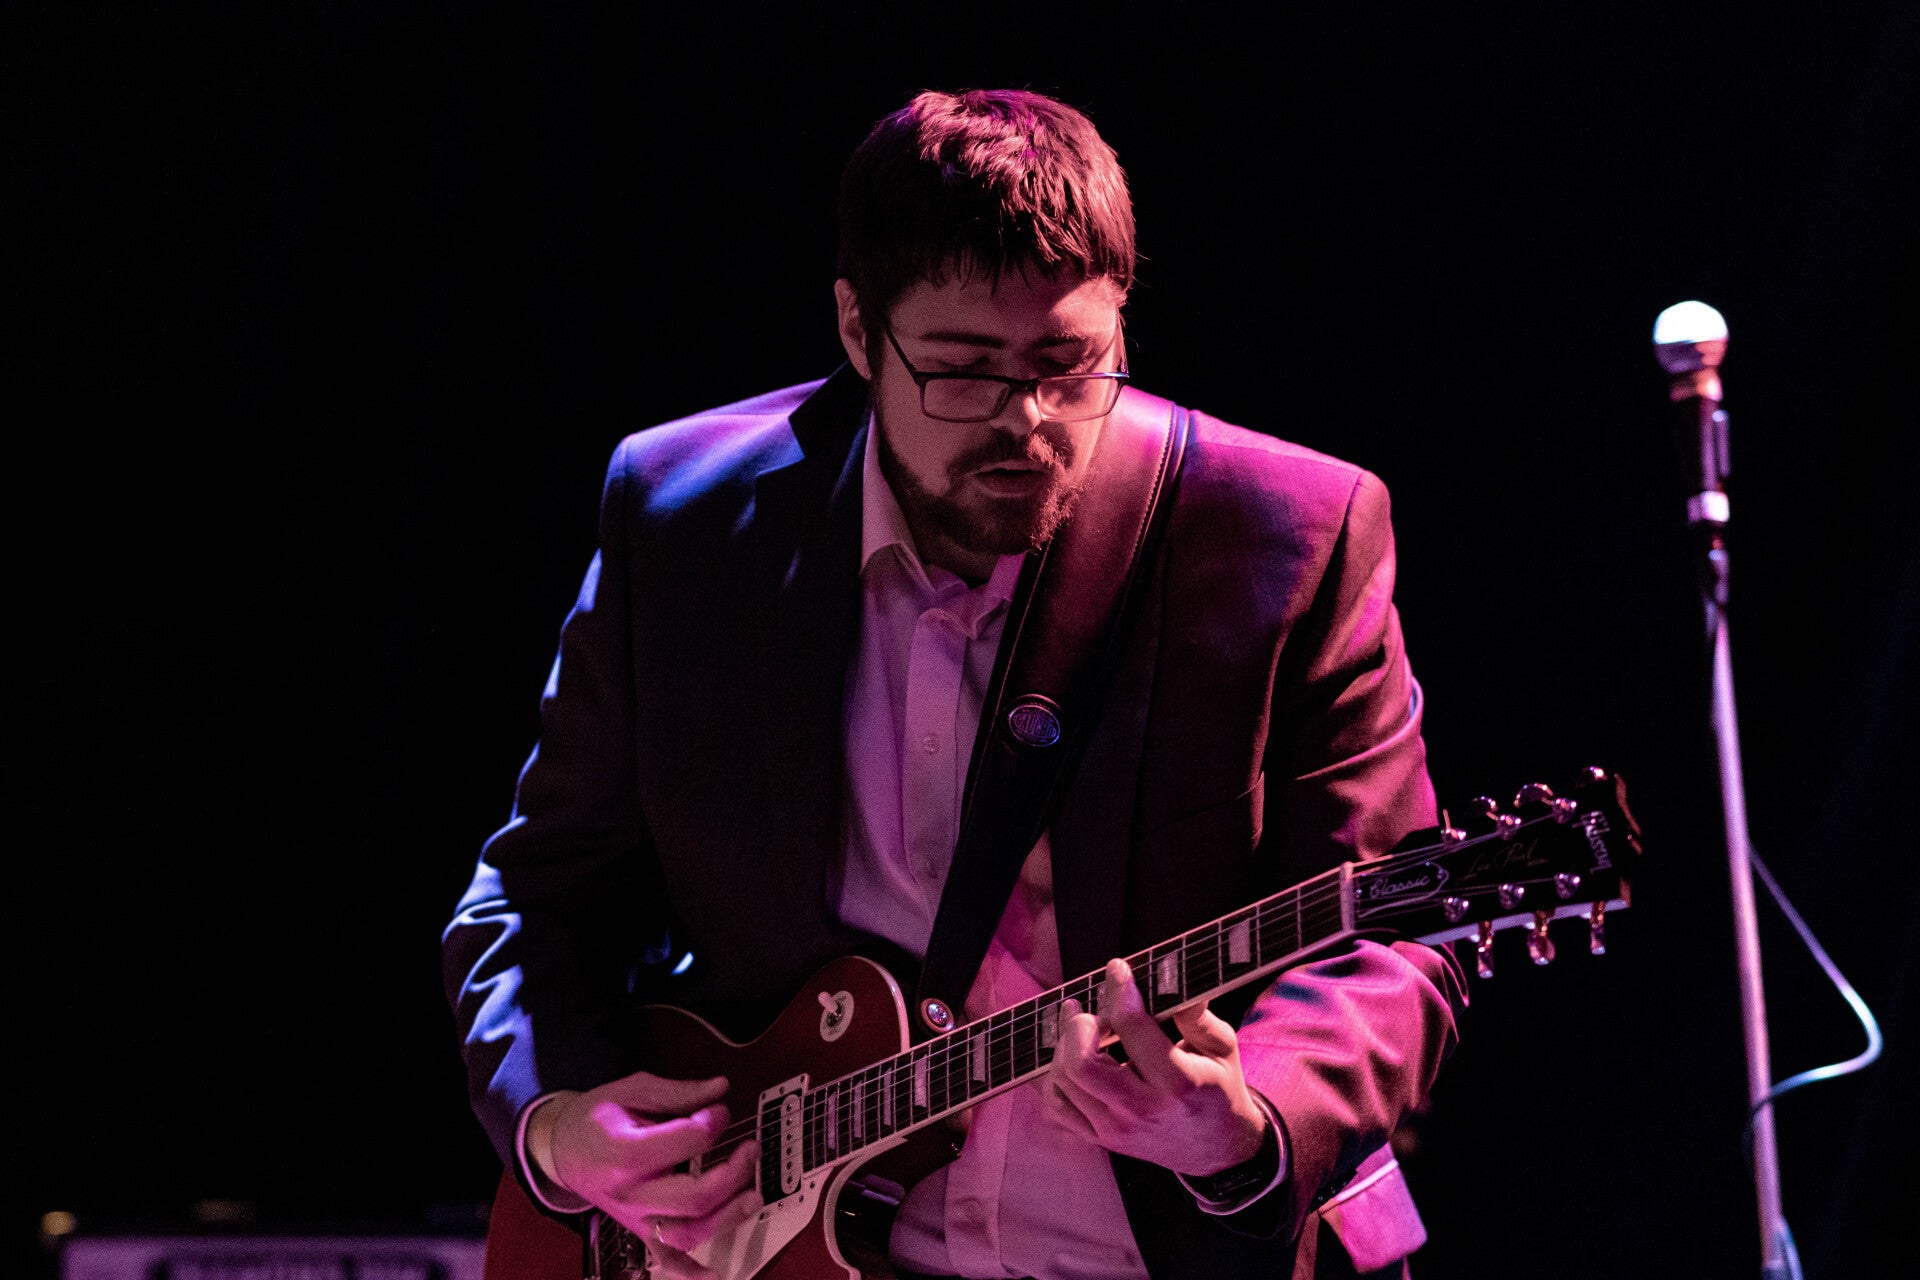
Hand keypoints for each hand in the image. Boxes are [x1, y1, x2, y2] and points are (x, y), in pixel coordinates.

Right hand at [536, 1071, 760, 1279]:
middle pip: (693, 1197)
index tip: (720, 1111)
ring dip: (726, 1218)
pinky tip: (715, 1274)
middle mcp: (630, 1193)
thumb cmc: (594, 1119)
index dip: (713, 1123)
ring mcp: (635, 1218)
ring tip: (752, 1196)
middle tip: (750, 1149)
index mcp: (625, 1152)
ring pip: (687, 1233)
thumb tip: (719, 1089)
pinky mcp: (639, 1231)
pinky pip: (666, 1260)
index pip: (685, 1143)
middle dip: (732, 1174)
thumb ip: (677, 1092)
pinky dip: (690, 1272)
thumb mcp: (630, 1090)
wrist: (560, 1149)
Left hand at [1043, 957, 1268, 1176]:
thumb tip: (1170, 975)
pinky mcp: (1102, 1139)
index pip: (1132, 1028)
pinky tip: (1067, 1055)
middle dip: (1078, 1025)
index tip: (1117, 969)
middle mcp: (1143, 1108)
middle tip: (1087, 1008)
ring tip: (1078, 1025)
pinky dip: (1054, 1076)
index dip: (1119, 990)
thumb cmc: (1219, 1090)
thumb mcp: (1222, 1048)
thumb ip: (1196, 1014)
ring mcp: (1117, 1128)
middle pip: (1082, 1063)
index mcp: (1178, 1082)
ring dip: (1064, 1046)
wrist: (1218, 1150)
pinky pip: (1058, 1106)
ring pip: (1064, 1081)